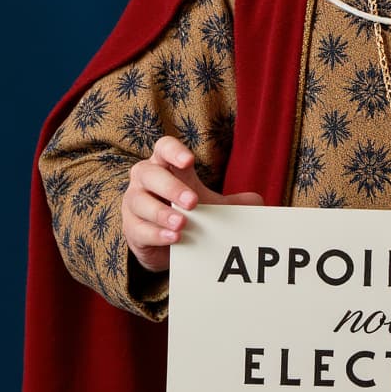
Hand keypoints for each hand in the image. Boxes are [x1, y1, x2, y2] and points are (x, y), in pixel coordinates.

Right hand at [121, 135, 262, 272]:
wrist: (169, 243)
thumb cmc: (190, 211)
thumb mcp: (212, 204)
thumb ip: (234, 202)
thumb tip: (258, 202)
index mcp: (164, 164)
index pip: (163, 147)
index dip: (174, 151)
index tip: (189, 161)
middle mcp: (144, 179)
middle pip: (149, 174)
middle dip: (171, 188)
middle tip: (193, 202)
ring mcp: (134, 203)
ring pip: (139, 202)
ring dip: (162, 213)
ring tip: (182, 224)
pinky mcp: (131, 229)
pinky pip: (138, 229)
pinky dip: (156, 233)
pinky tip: (173, 237)